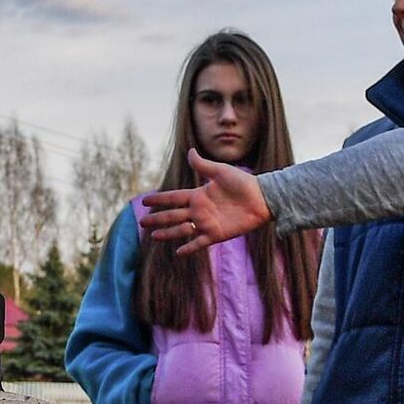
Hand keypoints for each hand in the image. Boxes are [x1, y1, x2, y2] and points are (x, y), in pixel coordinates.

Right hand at [139, 151, 271, 253]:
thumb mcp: (221, 171)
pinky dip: (189, 248)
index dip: (160, 199)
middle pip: (173, 215)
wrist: (261, 199)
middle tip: (142, 222)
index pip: (174, 198)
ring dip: (168, 233)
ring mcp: (207, 223)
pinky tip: (178, 252)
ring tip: (154, 236)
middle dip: (158, 219)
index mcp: (199, 194)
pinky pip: (200, 243)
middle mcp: (200, 210)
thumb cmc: (243, 183)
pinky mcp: (217, 234)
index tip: (145, 200)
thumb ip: (203, 165)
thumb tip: (190, 151)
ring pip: (182, 230)